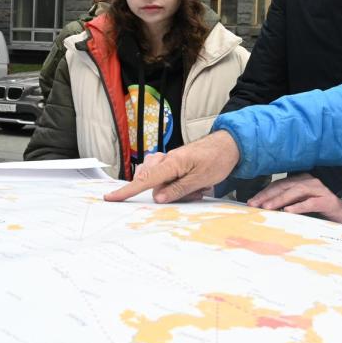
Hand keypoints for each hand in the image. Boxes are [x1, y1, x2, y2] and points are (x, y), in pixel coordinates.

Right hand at [104, 131, 238, 202]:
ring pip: (161, 182)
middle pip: (154, 185)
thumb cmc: (218, 159)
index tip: (111, 197)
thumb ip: (178, 189)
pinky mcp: (175, 163)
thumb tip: (158, 198)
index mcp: (172, 163)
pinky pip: (168, 177)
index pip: (145, 180)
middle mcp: (167, 160)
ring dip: (177, 190)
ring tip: (198, 188)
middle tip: (195, 193)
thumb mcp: (201, 179)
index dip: (127, 191)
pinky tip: (195, 184)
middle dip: (171, 194)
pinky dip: (178, 184)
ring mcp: (170, 161)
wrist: (229, 144)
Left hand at [247, 173, 341, 225]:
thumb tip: (265, 209)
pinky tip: (289, 211)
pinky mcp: (327, 200)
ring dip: (280, 199)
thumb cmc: (319, 209)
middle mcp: (309, 181)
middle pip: (285, 186)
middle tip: (255, 204)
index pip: (279, 184)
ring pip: (296, 191)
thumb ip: (286, 203)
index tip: (252, 201)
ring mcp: (319, 189)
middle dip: (268, 195)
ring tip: (268, 207)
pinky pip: (311, 202)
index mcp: (300, 180)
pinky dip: (299, 206)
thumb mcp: (300, 204)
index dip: (265, 192)